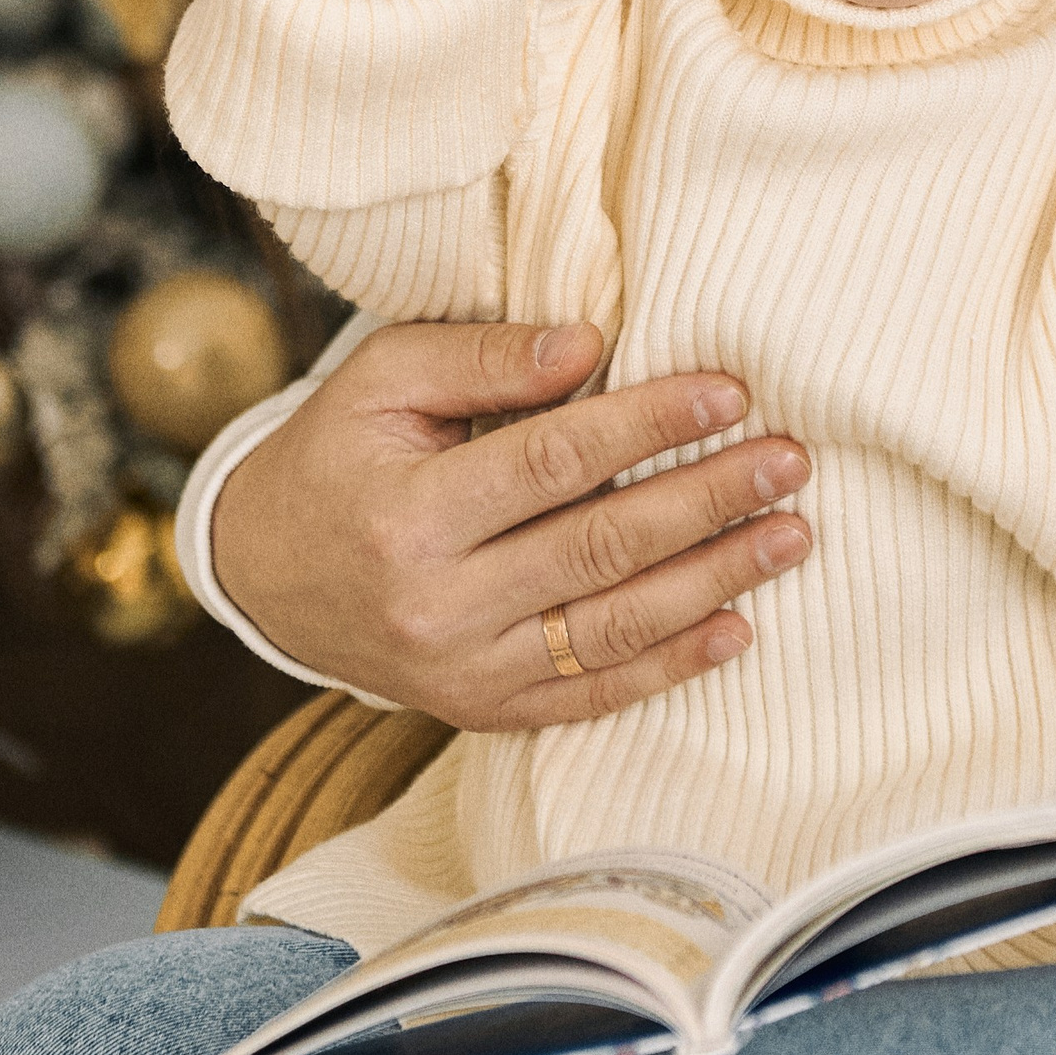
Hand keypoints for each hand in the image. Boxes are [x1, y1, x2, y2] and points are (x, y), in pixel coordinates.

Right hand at [208, 319, 812, 729]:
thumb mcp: (381, 380)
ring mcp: (463, 670)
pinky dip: (671, 666)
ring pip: (612, 628)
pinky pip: (592, 695)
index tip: (729, 392)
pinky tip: (737, 627)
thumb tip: (590, 345)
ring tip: (791, 535)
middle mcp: (437, 605)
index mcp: (407, 515)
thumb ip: (483, 359)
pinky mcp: (483, 709)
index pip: (554, 462)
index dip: (648, 424)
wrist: (264, 574)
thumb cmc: (338, 454)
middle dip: (708, 500)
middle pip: (600, 547)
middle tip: (789, 461)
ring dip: (715, 581)